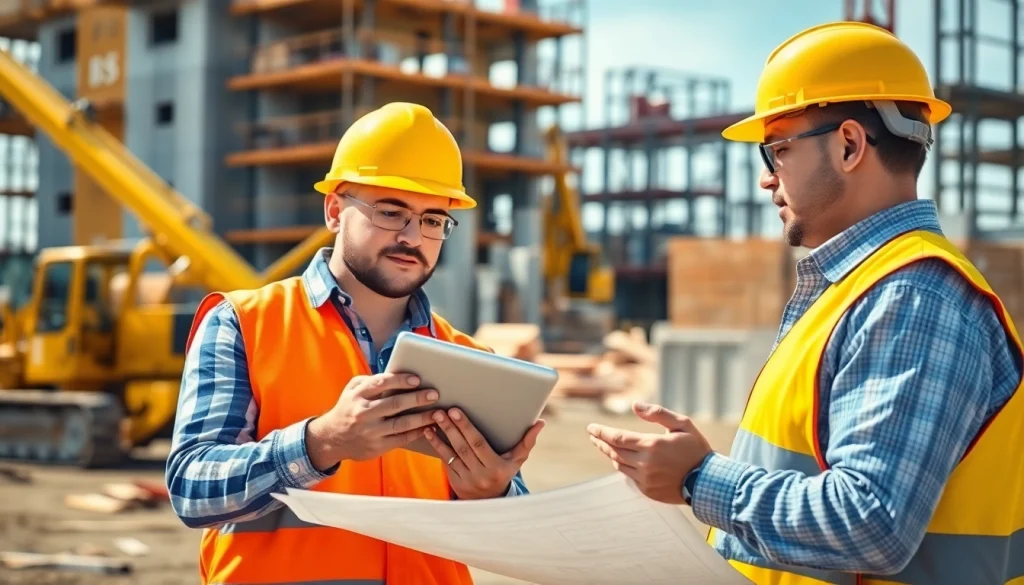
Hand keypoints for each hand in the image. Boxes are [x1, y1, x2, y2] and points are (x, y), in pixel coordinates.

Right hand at [306, 372, 441, 469]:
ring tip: (438, 412)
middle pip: (395, 404)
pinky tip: (428, 427)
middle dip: (417, 399)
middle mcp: (364, 413)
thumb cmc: (348, 408)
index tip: (417, 379)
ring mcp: (371, 431)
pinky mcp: (377, 446)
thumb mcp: (352, 390)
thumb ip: (370, 381)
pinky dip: (416, 433)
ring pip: (401, 424)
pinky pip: (401, 439)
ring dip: (422, 418)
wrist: (332, 439)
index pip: (381, 384)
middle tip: (434, 394)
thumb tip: (396, 375)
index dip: (400, 380)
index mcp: (358, 395)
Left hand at [423, 407, 544, 499]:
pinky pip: (444, 461)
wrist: (490, 501)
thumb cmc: (505, 472)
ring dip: (440, 435)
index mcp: (496, 468)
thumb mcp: (517, 459)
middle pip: (463, 447)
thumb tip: (540, 422)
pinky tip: (429, 432)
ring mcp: (466, 480)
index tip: (456, 411)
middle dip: (451, 427)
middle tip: (441, 411)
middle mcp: (480, 475)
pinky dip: (437, 445)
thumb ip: (527, 441)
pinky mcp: (455, 481)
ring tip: (433, 419)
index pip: (478, 444)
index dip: (466, 427)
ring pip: (451, 454)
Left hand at [587, 401, 711, 504]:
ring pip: (618, 464)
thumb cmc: (696, 450)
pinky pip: (629, 476)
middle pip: (613, 451)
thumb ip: (658, 413)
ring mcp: (645, 479)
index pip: (617, 437)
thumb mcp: (683, 424)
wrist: (708, 482)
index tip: (591, 428)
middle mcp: (645, 463)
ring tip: (603, 445)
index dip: (601, 432)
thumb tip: (635, 406)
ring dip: (609, 454)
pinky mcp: (648, 490)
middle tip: (593, 435)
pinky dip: (622, 466)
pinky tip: (620, 460)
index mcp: (652, 445)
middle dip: (600, 442)